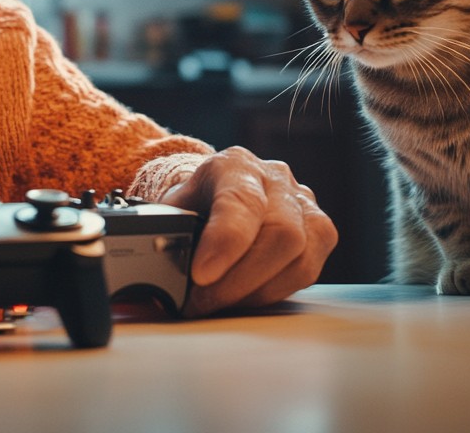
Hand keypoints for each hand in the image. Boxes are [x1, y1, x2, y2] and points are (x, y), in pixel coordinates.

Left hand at [157, 147, 336, 316]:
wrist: (216, 196)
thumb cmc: (194, 205)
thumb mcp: (171, 209)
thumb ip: (164, 232)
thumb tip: (149, 270)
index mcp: (235, 165)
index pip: (241, 201)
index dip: (225, 241)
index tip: (201, 275)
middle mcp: (275, 178)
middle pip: (281, 234)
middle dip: (239, 281)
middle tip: (203, 303)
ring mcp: (303, 203)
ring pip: (301, 256)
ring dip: (256, 292)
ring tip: (220, 303)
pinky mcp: (320, 231)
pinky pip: (309, 270)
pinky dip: (274, 292)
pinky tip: (246, 296)